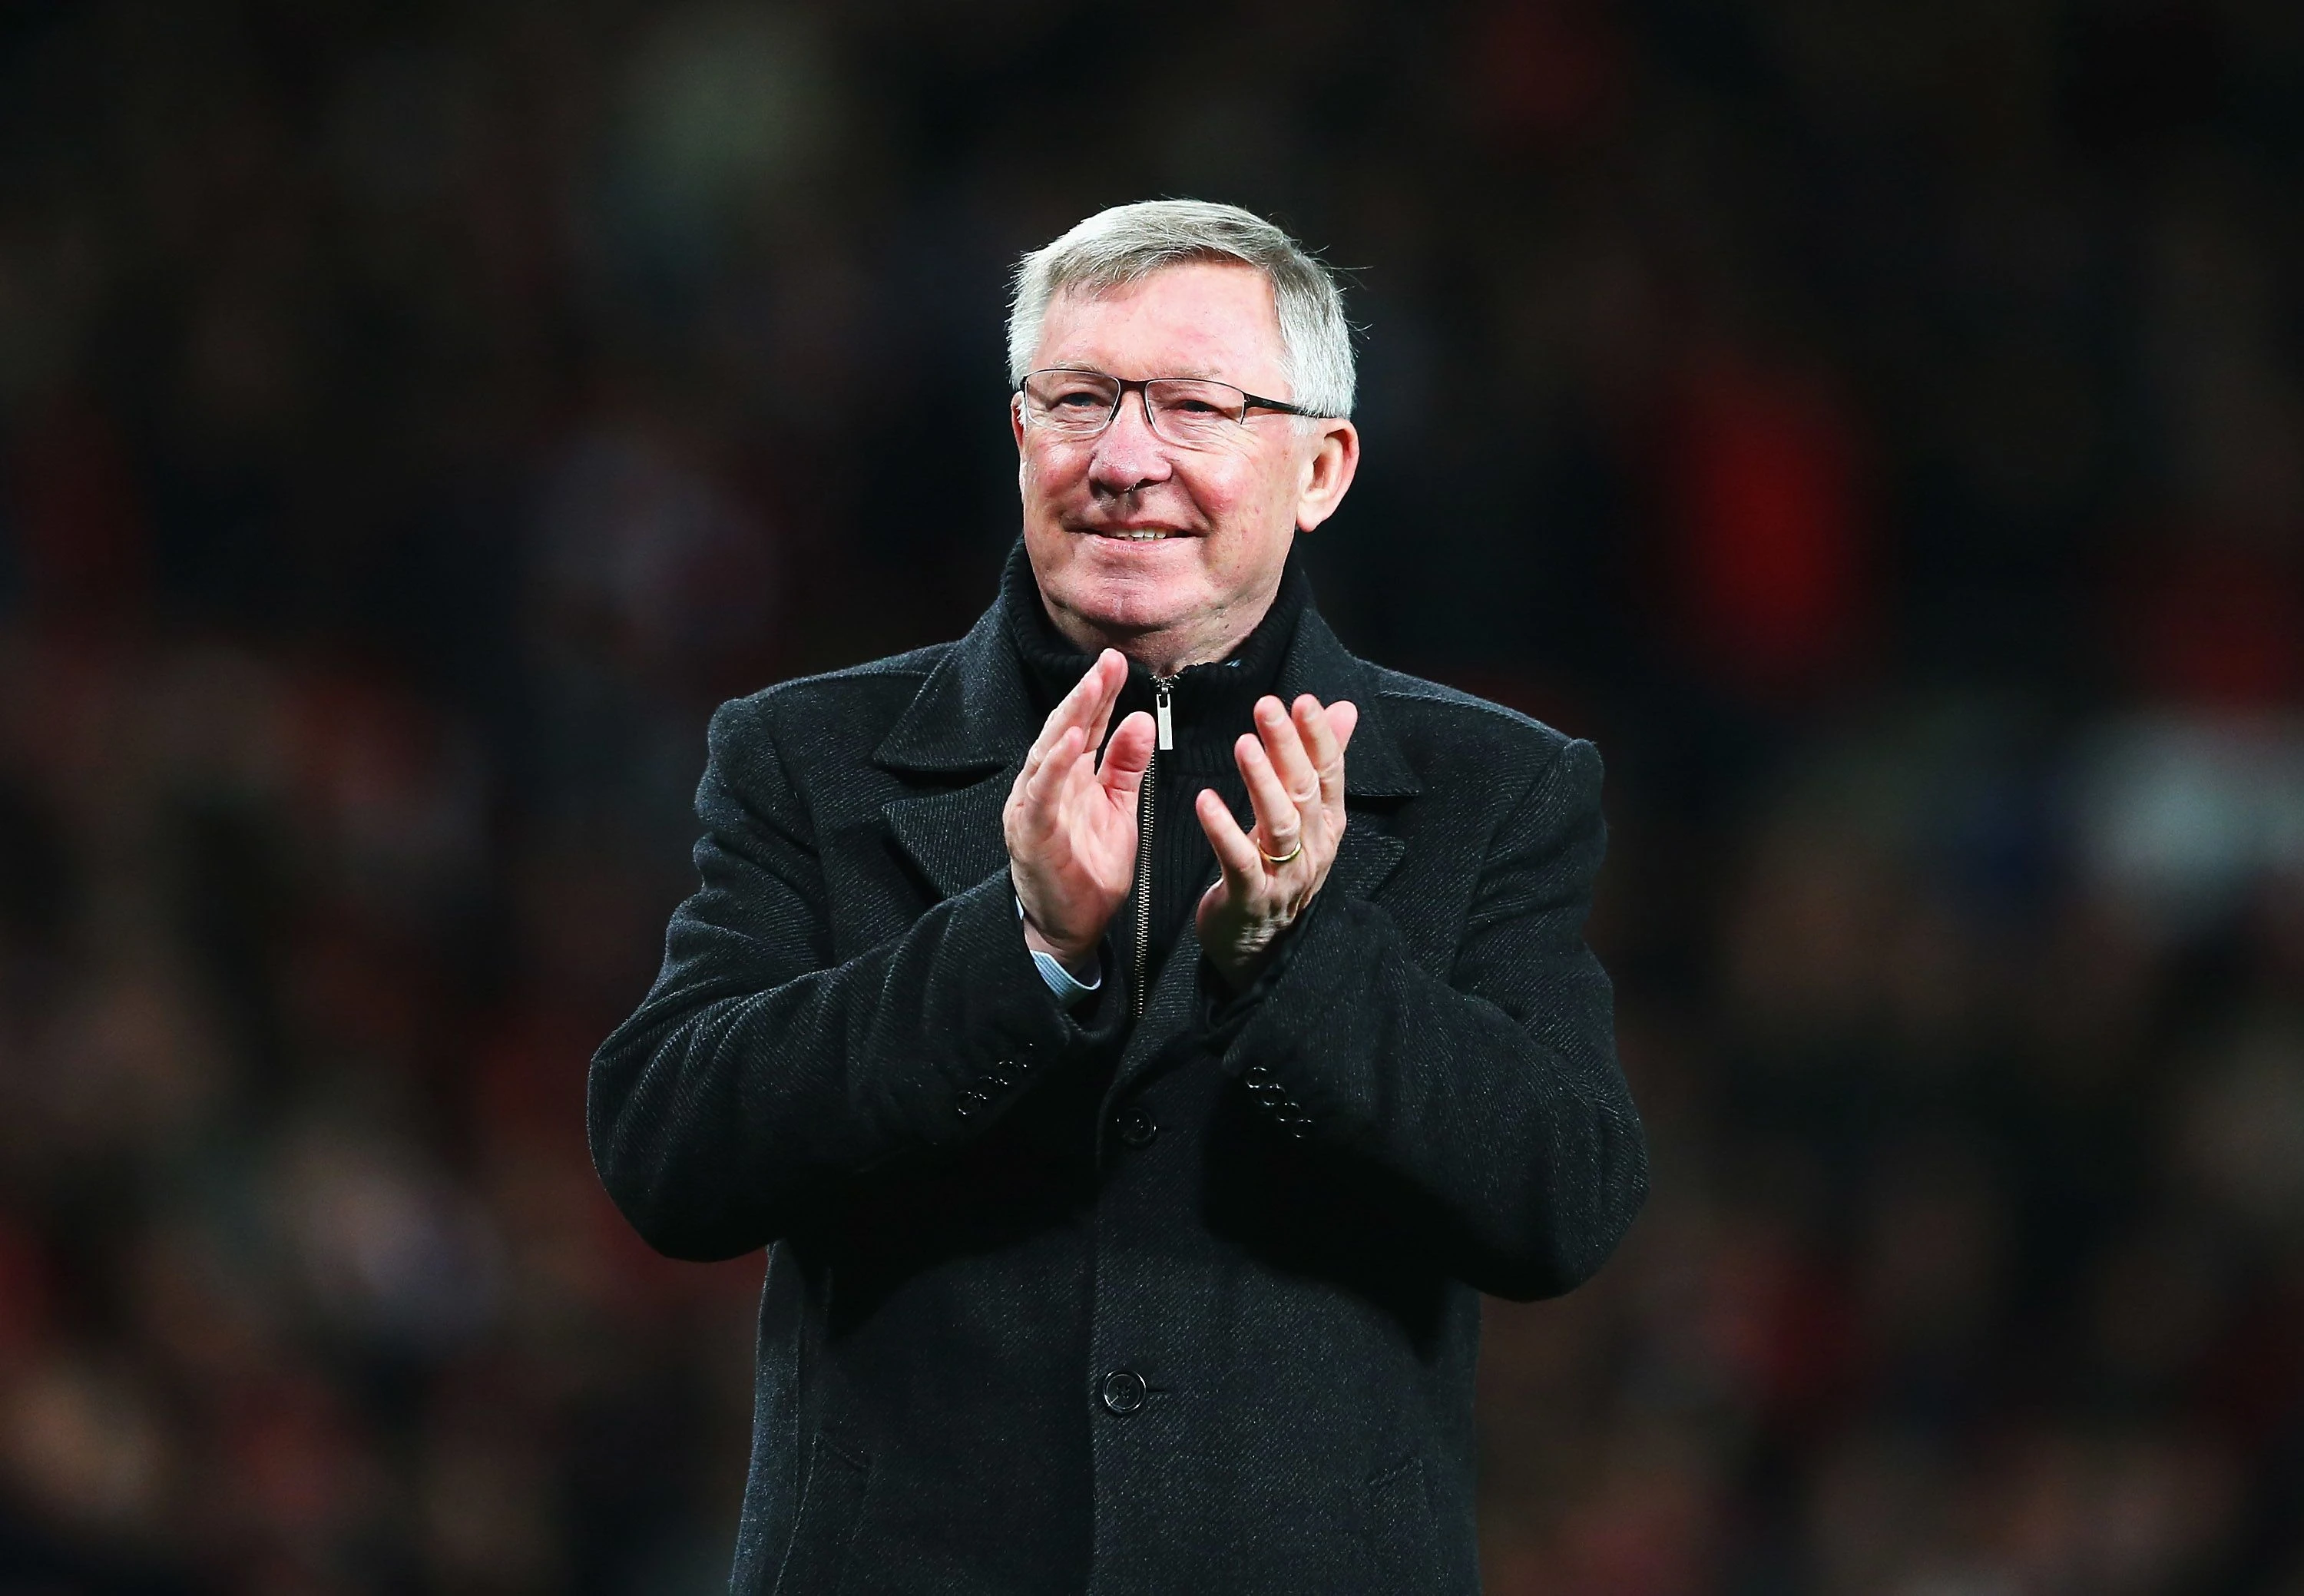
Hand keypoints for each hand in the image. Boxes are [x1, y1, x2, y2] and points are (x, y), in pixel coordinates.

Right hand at [1005, 650, 1155, 973]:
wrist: (1070, 926)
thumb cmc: (1089, 869)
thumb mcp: (1118, 809)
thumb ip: (1125, 766)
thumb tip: (1139, 719)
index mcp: (1068, 777)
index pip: (1086, 726)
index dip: (1101, 694)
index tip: (1119, 663)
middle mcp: (1045, 785)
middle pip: (1064, 730)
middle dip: (1087, 694)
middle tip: (1108, 662)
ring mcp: (1033, 807)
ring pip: (1048, 753)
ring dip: (1070, 718)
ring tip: (1092, 688)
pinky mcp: (1031, 834)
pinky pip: (1041, 794)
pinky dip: (1055, 765)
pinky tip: (1072, 740)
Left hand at [1194, 693, 1359, 988]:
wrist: (1260, 946)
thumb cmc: (1278, 870)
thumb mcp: (1307, 817)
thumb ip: (1322, 762)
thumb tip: (1345, 710)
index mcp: (1327, 823)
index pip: (1329, 772)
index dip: (1318, 736)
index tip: (1303, 700)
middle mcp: (1313, 847)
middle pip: (1305, 790)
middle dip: (1288, 747)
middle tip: (1268, 707)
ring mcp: (1285, 875)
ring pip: (1279, 823)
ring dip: (1262, 782)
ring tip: (1244, 745)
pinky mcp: (1250, 897)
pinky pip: (1239, 860)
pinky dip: (1223, 829)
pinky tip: (1205, 801)